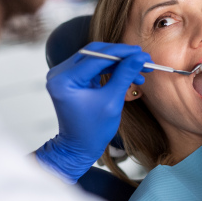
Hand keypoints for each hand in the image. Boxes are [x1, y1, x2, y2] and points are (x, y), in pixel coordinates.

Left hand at [35, 42, 151, 182]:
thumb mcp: (112, 101)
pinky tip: (128, 73)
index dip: (122, 53)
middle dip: (121, 55)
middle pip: (95, 53)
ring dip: (119, 62)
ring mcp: (64, 75)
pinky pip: (94, 66)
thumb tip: (140, 57)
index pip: (97, 57)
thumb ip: (125, 75)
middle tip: (142, 58)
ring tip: (140, 69)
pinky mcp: (71, 77)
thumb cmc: (93, 130)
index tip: (142, 53)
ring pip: (96, 58)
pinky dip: (111, 68)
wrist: (79, 147)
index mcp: (64, 80)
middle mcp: (59, 73)